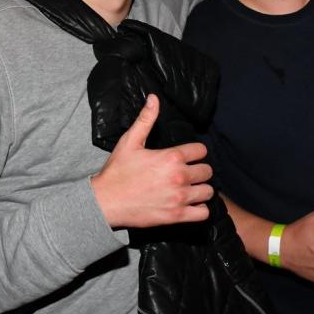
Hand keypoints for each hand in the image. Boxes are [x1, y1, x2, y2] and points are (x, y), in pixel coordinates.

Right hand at [91, 94, 213, 227]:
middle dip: (199, 170)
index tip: (188, 156)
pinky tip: (191, 204)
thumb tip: (154, 98)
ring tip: (191, 188)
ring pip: (208, 191)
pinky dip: (200, 209)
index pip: (201, 151)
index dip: (195, 152)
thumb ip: (146, 119)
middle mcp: (179, 177)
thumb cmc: (117, 171)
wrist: (105, 202)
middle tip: (189, 173)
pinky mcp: (176, 216)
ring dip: (201, 189)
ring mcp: (179, 198)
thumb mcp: (130, 142)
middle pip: (207, 171)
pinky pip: (203, 213)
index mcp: (171, 157)